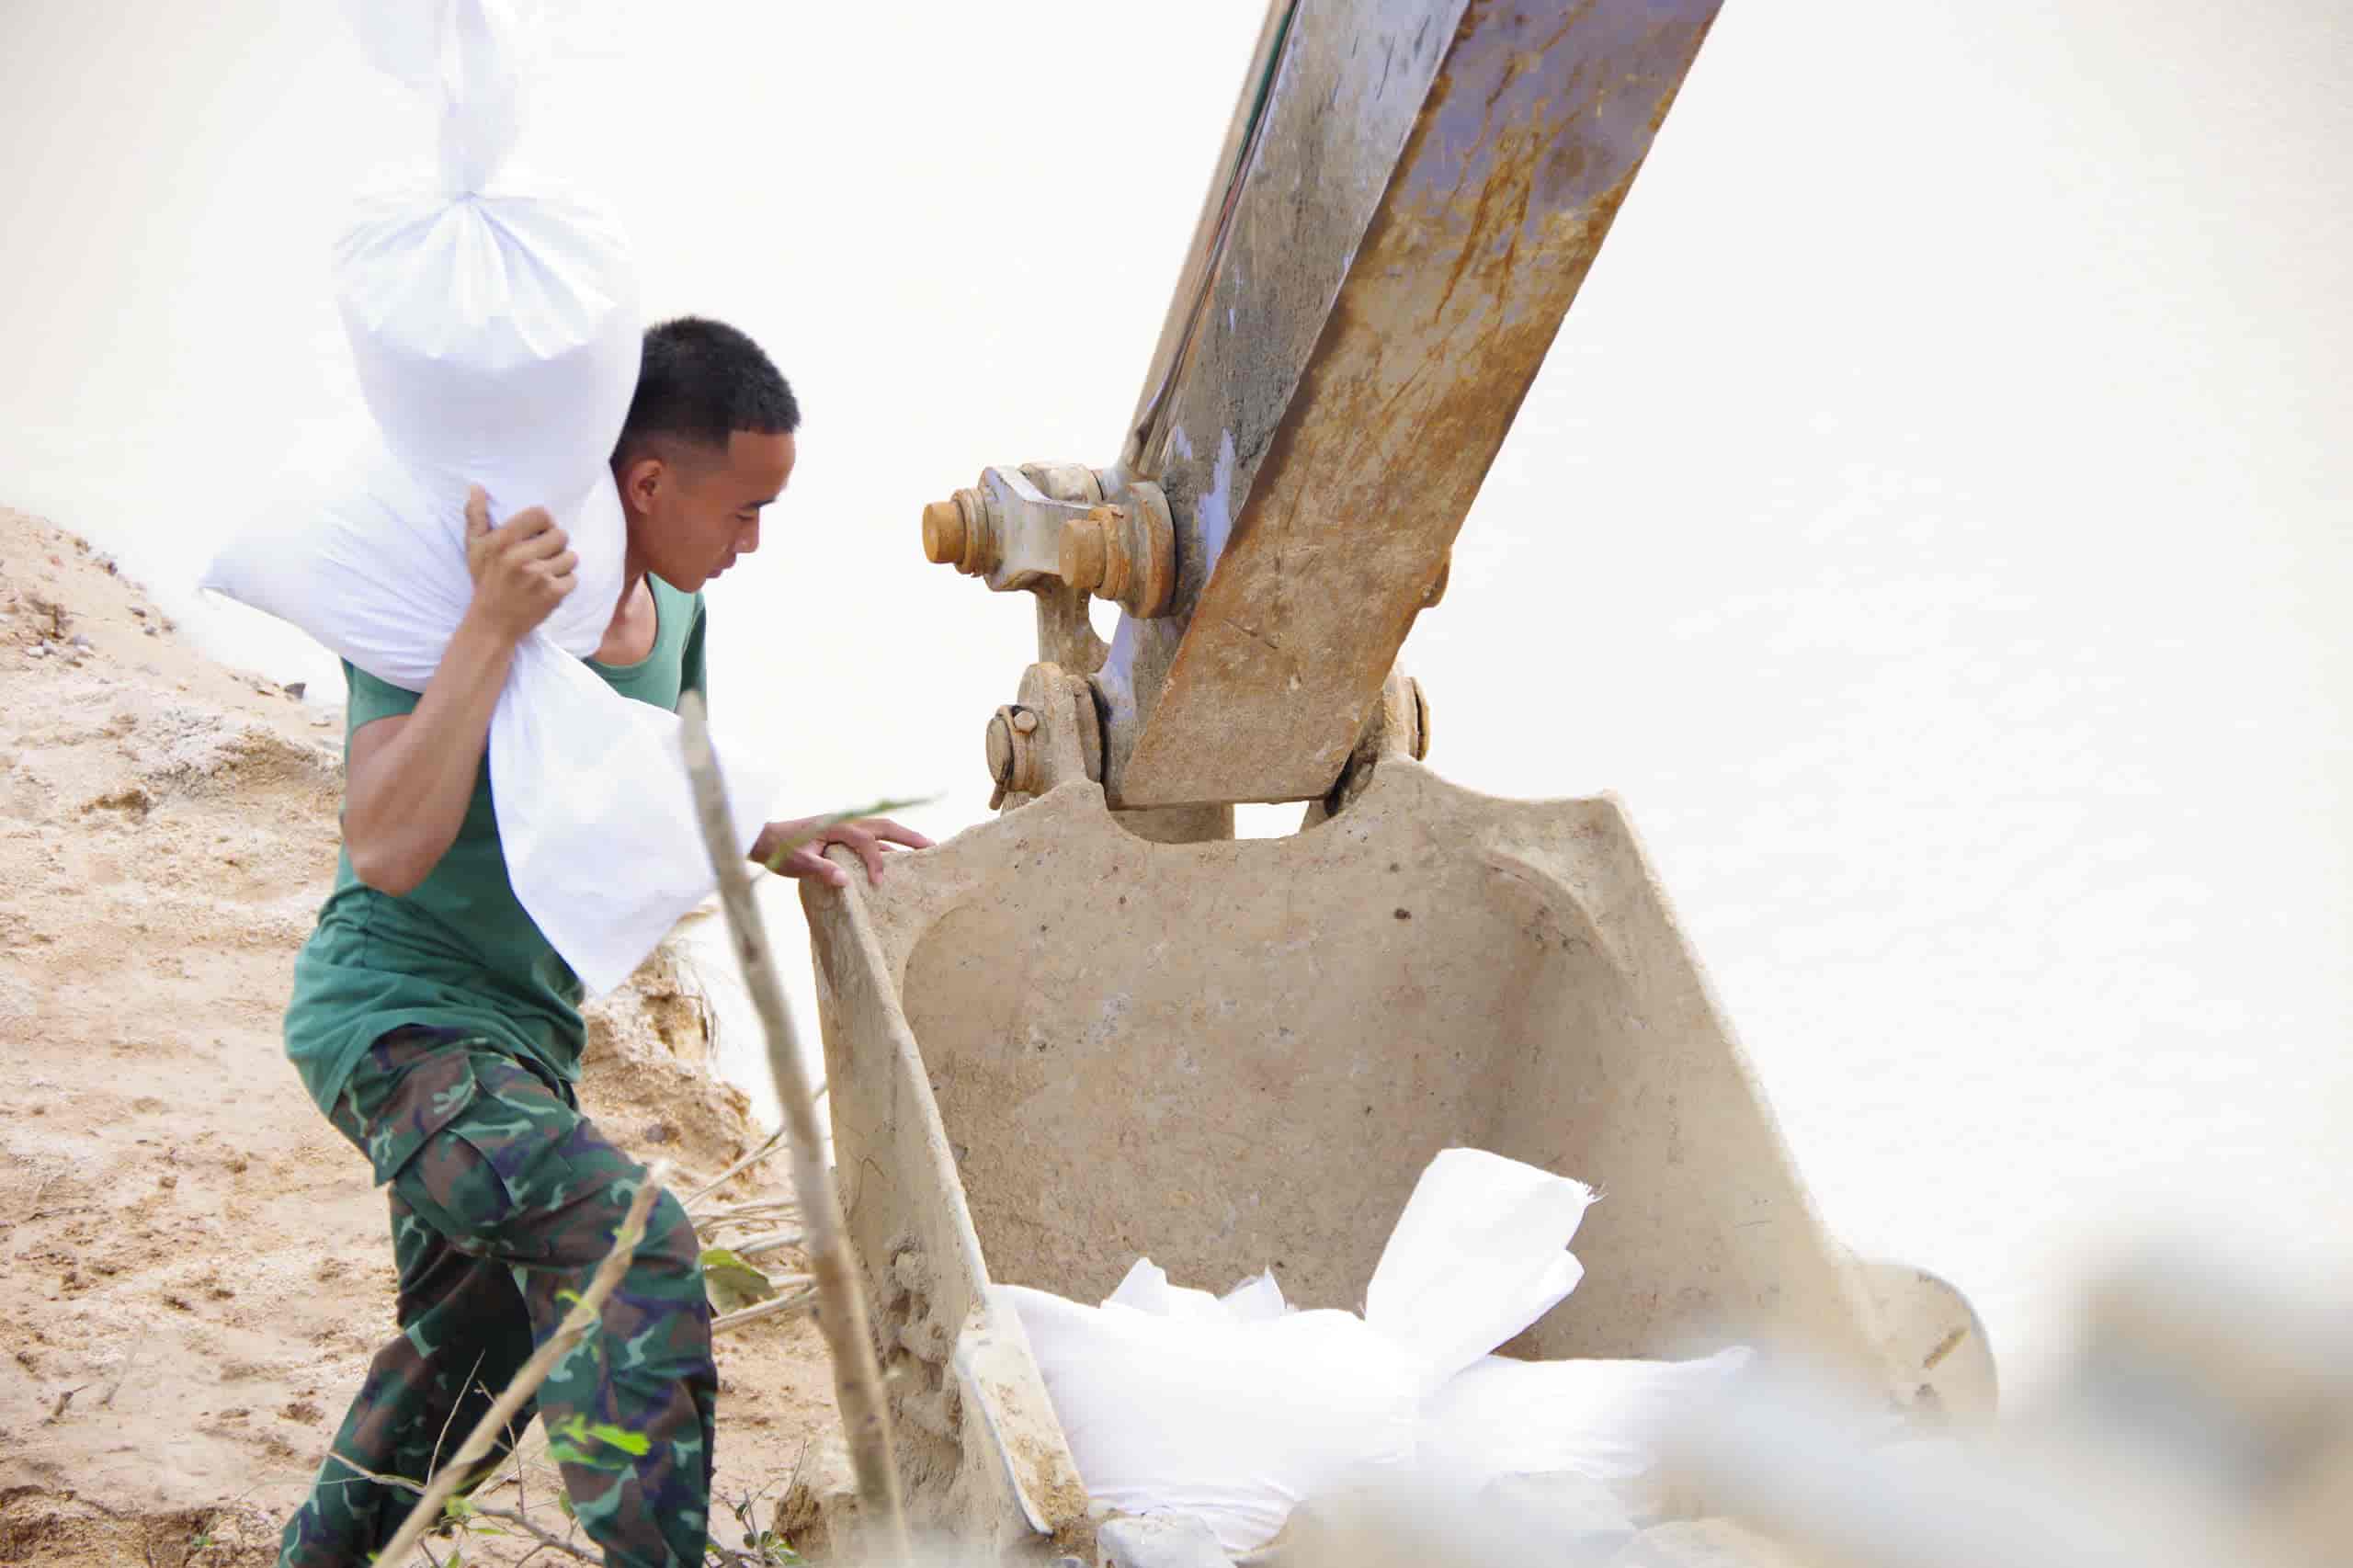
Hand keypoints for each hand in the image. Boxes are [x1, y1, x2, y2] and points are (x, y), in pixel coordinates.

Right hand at [463, 485, 578, 641]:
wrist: (492, 623)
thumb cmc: (485, 581)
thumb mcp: (475, 548)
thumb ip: (476, 516)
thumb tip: (476, 486)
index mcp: (503, 542)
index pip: (541, 514)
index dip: (546, 522)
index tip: (540, 532)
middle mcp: (520, 557)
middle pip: (561, 535)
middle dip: (555, 544)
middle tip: (543, 555)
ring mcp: (538, 576)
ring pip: (571, 556)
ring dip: (562, 564)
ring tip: (546, 571)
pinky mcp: (552, 594)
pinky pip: (573, 578)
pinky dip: (564, 583)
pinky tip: (548, 587)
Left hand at [752, 816, 934, 887]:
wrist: (764, 838)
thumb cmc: (780, 850)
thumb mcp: (798, 863)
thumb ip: (821, 870)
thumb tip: (845, 882)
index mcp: (836, 826)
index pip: (866, 841)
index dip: (876, 861)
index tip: (879, 883)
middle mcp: (845, 823)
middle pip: (885, 826)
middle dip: (909, 836)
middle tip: (933, 847)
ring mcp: (844, 828)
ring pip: (880, 831)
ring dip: (902, 840)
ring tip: (924, 851)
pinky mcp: (841, 836)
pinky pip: (870, 840)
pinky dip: (885, 848)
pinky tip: (896, 861)